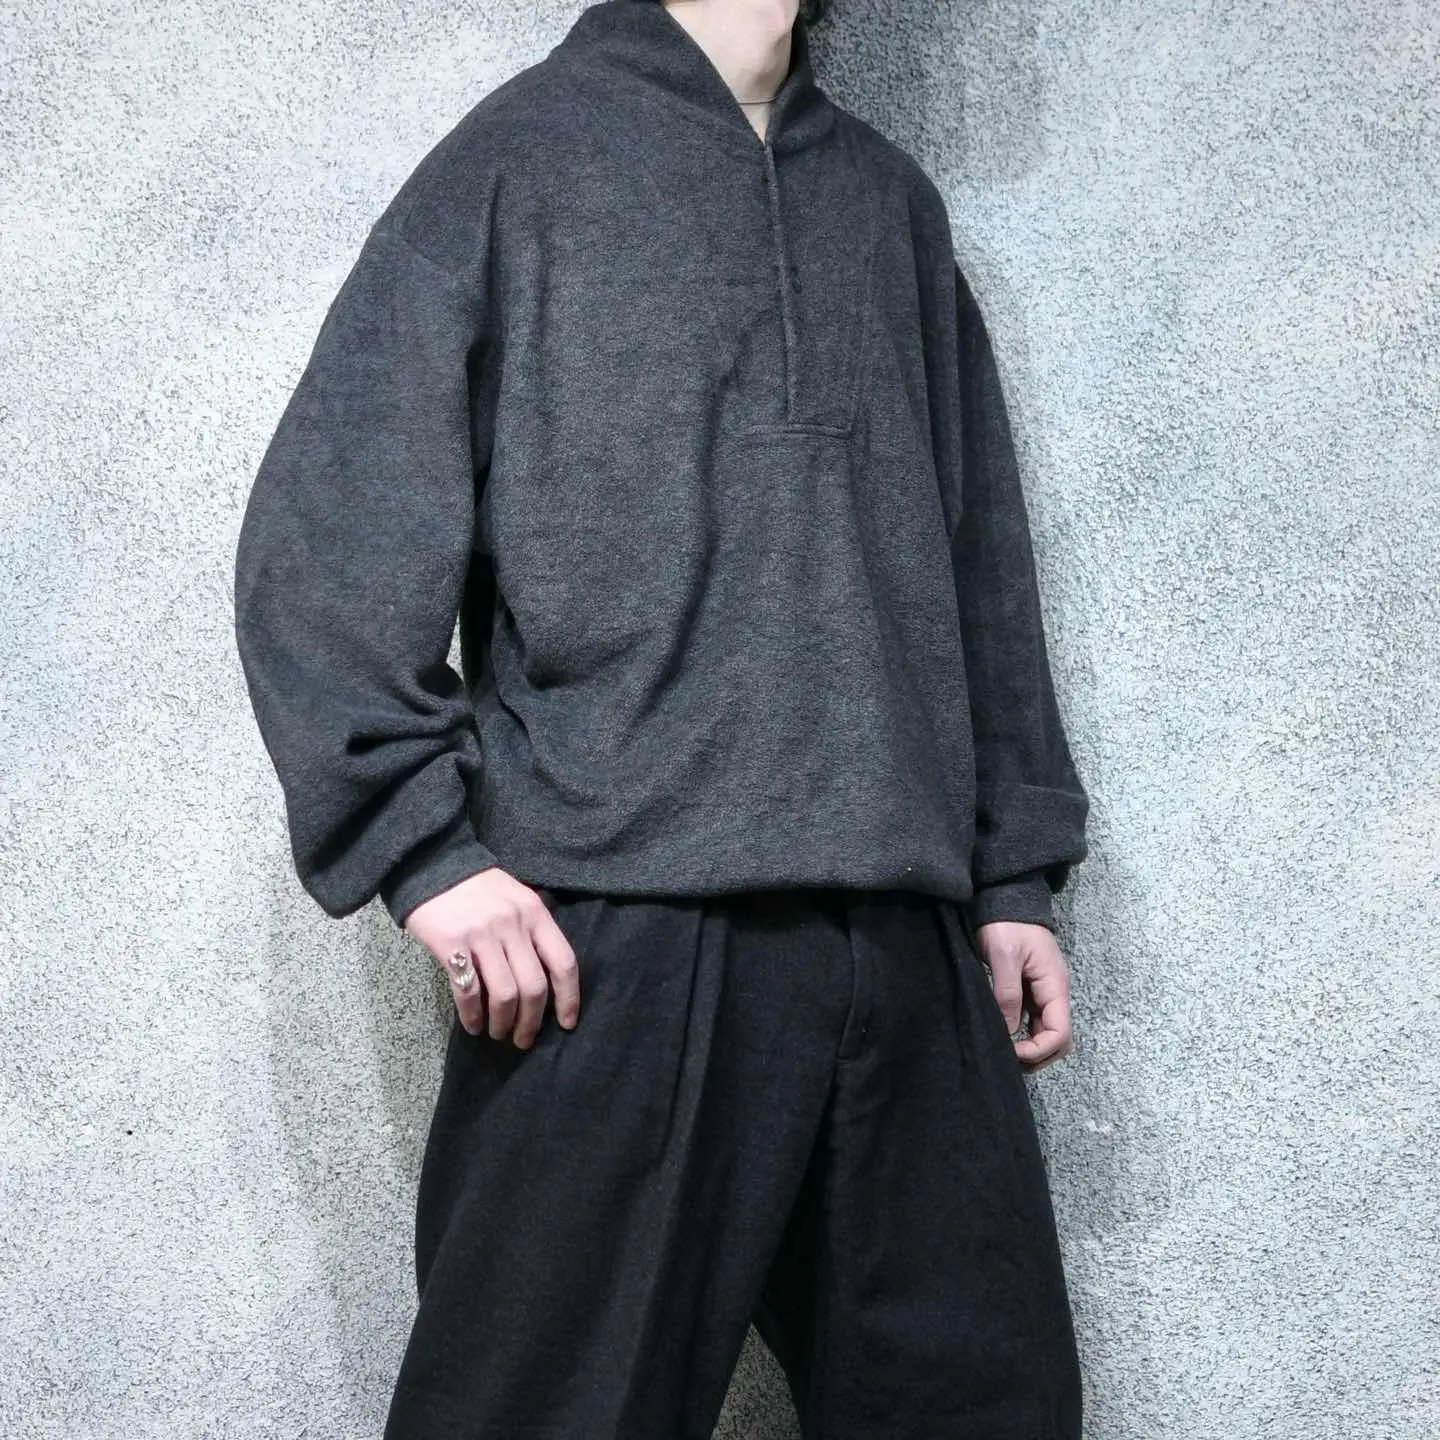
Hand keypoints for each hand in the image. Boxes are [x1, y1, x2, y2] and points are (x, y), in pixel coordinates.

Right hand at [404, 867, 579, 1048]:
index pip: (563, 962)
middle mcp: (513, 925)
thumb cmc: (479, 887)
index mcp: (535, 914)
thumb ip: (533, 930)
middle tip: (523, 1040)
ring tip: (498, 1033)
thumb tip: (547, 979)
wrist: (435, 863)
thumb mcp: (517, 898)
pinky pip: (468, 990)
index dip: (569, 998)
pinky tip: (473, 1025)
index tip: (566, 1023)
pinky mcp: (452, 945)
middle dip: (531, 1022)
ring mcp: (482, 935)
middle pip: (534, 987)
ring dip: (503, 1022)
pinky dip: (473, 1015)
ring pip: (504, 994)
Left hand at [971, 920, 1072, 1072]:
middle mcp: (1054, 992)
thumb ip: (1008, 993)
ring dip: (1030, 1047)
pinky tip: (1003, 1034)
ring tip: (1004, 1050)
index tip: (1012, 1052)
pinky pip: (1034, 1020)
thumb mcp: (1004, 956)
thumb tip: (1008, 1031)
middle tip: (1007, 1058)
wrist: (1006, 898)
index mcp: (1054, 985)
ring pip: (1046, 1032)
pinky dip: (1023, 1033)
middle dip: (1037, 1055)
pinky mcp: (1031, 989)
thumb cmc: (1006, 922)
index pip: (1060, 1033)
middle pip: (1058, 1039)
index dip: (1039, 1050)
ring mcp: (1044, 991)